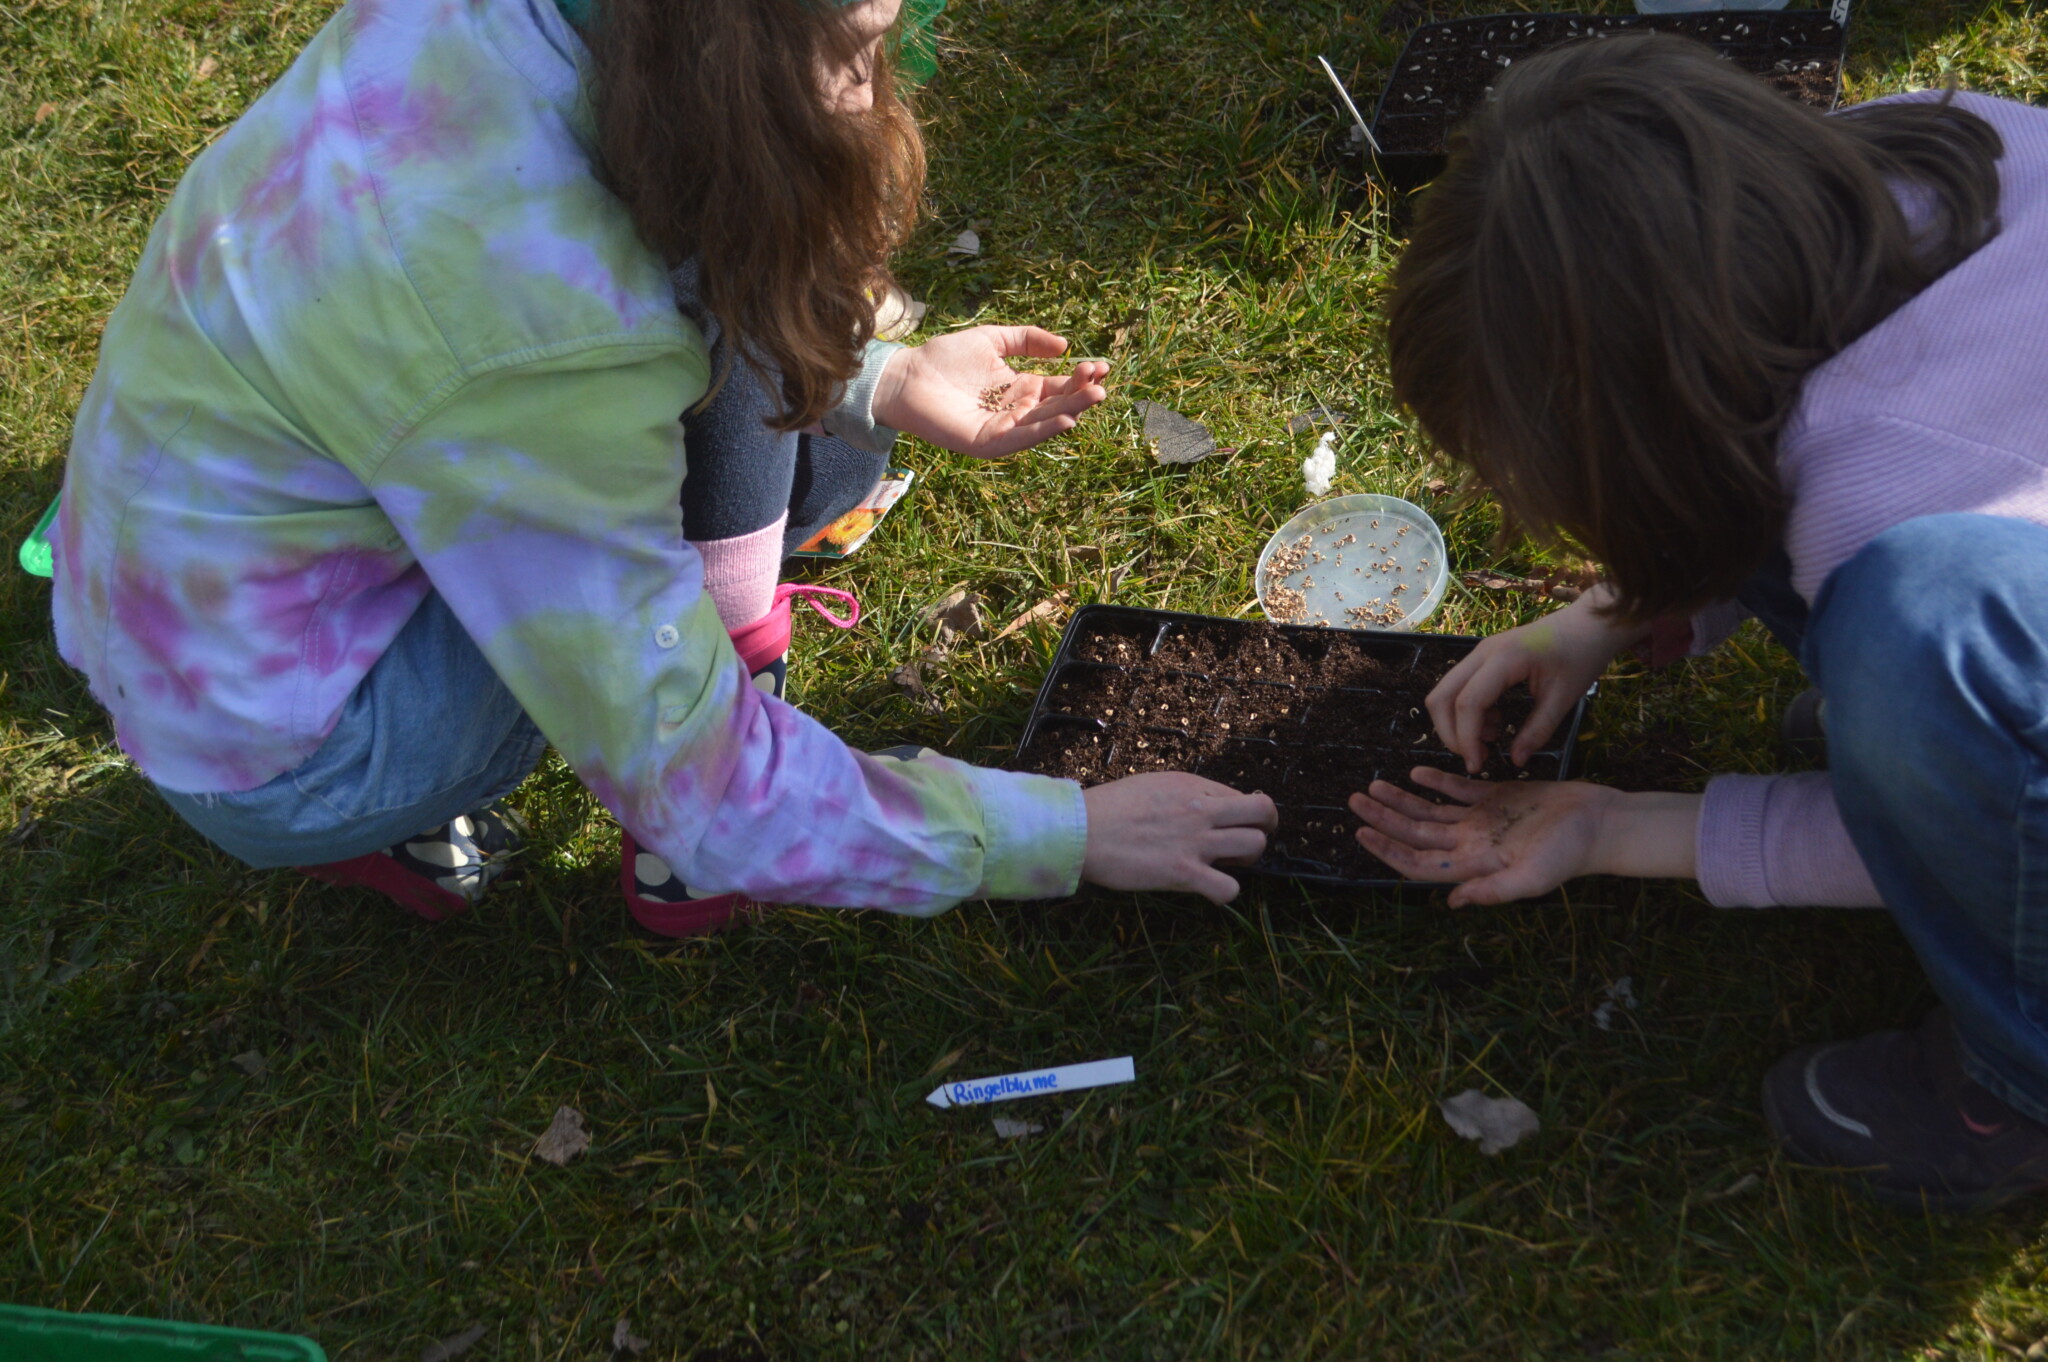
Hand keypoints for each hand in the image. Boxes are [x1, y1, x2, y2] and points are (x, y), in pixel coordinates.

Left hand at [871, 325, 1109, 458]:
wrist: (906, 375)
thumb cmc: (944, 357)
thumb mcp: (993, 340)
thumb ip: (1027, 340)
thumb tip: (1064, 345)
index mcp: (1021, 388)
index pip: (1059, 387)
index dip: (1080, 377)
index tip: (1100, 364)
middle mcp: (1016, 411)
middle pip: (1057, 405)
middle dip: (1081, 394)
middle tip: (1101, 381)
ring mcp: (1003, 428)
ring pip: (1043, 423)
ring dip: (1070, 412)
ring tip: (1093, 397)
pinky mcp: (987, 442)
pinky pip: (1020, 439)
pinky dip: (1042, 432)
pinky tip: (1064, 420)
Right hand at [1082, 772, 1277, 903]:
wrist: (1080, 830)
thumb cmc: (1109, 808)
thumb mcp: (1154, 785)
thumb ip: (1185, 794)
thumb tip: (1204, 806)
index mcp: (1193, 786)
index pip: (1243, 797)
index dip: (1244, 815)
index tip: (1232, 827)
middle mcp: (1200, 810)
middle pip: (1263, 813)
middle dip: (1265, 829)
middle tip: (1248, 844)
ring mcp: (1194, 841)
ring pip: (1254, 847)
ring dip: (1247, 861)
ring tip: (1226, 867)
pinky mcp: (1183, 872)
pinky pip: (1228, 888)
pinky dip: (1225, 893)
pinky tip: (1210, 890)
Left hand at [1350, 768, 1619, 906]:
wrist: (1602, 823)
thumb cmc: (1571, 853)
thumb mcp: (1533, 877)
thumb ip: (1492, 890)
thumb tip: (1452, 904)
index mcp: (1474, 863)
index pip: (1419, 861)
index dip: (1388, 851)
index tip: (1360, 834)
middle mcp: (1473, 844)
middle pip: (1417, 833)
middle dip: (1383, 820)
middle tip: (1354, 801)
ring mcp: (1484, 821)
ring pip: (1432, 810)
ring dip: (1402, 800)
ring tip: (1373, 786)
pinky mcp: (1499, 798)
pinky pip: (1459, 790)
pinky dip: (1437, 782)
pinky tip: (1415, 773)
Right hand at [1430, 583, 1648, 771]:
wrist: (1588, 624)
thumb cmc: (1581, 656)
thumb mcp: (1564, 699)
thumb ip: (1538, 731)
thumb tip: (1516, 761)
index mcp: (1505, 659)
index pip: (1468, 703)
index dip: (1466, 738)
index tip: (1477, 766)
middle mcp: (1482, 652)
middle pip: (1441, 696)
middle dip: (1449, 733)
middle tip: (1476, 757)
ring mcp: (1479, 652)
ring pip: (1445, 692)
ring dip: (1456, 722)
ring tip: (1491, 740)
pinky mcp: (1483, 657)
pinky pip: (1459, 687)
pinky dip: (1466, 711)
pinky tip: (1494, 723)